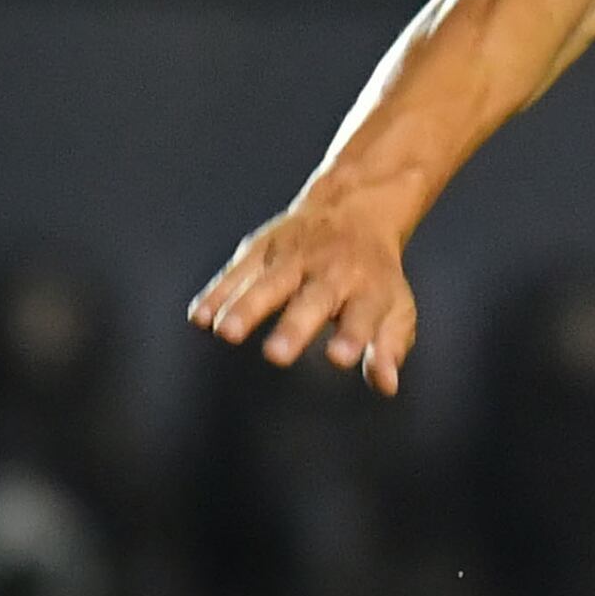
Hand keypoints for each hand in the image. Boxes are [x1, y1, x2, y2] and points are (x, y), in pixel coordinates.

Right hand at [187, 192, 426, 394]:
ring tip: (227, 333)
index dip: (353, 335)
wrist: (354, 210)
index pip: (362, 314)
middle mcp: (330, 270)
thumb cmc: (374, 275)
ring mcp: (294, 257)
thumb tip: (387, 384)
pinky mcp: (262, 249)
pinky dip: (218, 293)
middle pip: (312, 299)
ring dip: (245, 307)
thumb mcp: (394, 308)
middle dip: (294, 326)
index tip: (339, 358)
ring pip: (267, 283)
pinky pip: (237, 272)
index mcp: (367, 287)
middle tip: (277, 355)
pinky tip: (200, 317)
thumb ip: (389, 347)